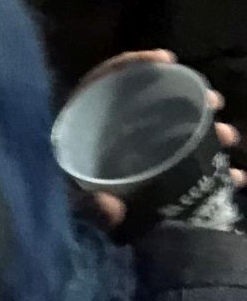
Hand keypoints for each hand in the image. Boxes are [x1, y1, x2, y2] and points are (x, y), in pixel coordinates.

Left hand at [73, 49, 243, 228]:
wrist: (76, 241)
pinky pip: (187, 161)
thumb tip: (106, 204)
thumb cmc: (70, 211)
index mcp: (83, 126)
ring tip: (228, 138)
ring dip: (207, 132)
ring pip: (176, 131)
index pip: (103, 81)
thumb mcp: (79, 209)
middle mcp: (111, 131)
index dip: (131, 64)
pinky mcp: (155, 172)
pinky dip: (211, 169)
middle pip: (150, 104)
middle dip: (189, 101)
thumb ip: (91, 208)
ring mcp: (135, 149)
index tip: (166, 59)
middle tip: (215, 104)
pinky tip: (233, 177)